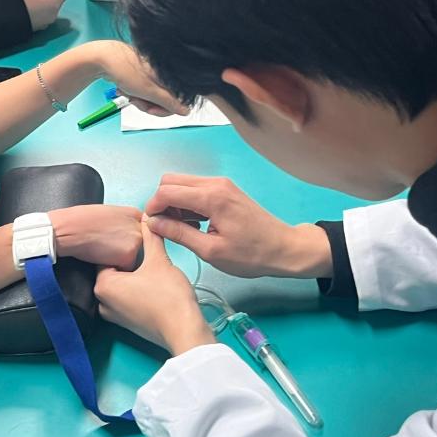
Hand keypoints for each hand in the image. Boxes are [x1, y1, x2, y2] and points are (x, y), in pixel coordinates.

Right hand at [50, 204, 142, 269]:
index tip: (114, 239)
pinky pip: (125, 269)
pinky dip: (114, 268)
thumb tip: (126, 234)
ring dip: (120, 259)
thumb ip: (124, 222)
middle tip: (107, 245)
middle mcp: (140, 227)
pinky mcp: (128, 256)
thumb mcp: (109, 213)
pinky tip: (102, 257)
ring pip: (134, 259)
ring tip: (103, 249)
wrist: (70, 229)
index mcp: (136, 214)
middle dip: (125, 250)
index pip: (141, 232)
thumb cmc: (81, 220)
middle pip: (140, 247)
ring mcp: (136, 241)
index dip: (126, 239)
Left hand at [95, 41, 188, 116]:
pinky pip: (142, 91)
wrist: (105, 59)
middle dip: (147, 104)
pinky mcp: (142, 75)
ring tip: (128, 92)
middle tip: (136, 100)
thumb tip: (185, 110)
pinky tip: (125, 88)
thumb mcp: (150, 92)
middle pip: (162, 101)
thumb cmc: (126, 70)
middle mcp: (163, 75)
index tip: (150, 110)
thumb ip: (169, 102)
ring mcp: (152, 75)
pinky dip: (133, 93)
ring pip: (150, 98)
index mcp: (169, 77)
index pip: (176, 101)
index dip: (163, 110)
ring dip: (138, 99)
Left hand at [96, 217, 215, 354]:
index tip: (133, 236)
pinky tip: (151, 283)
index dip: (121, 244)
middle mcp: (102, 303)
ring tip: (149, 265)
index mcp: (102, 286)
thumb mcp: (158, 260)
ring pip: (121, 285)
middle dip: (127, 259)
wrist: (183, 330)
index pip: (105, 255)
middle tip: (144, 250)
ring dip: (133, 275)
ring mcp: (114, 315)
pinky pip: (127, 298)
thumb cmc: (169, 298)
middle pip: (112, 270)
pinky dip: (136, 289)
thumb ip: (150, 237)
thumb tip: (147, 219)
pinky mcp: (127, 323)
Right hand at [145, 174, 332, 278]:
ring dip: (174, 203)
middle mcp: (215, 184)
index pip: (166, 191)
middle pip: (171, 181)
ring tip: (182, 229)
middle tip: (166, 227)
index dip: (153, 208)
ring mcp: (221, 184)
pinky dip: (187, 203)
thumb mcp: (211, 250)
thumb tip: (154, 223)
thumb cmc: (251, 254)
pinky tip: (194, 224)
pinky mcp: (225, 190)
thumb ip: (179, 233)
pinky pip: (195, 189)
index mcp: (211, 197)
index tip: (152, 226)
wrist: (284, 248)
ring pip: (182, 184)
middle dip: (162, 202)